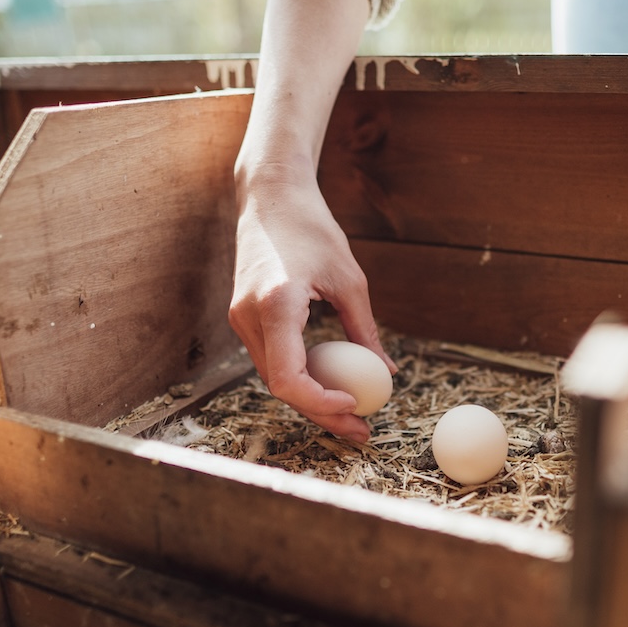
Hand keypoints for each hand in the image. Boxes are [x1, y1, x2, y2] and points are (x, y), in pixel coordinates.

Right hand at [229, 167, 395, 441]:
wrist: (271, 196)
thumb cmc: (313, 229)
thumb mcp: (350, 280)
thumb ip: (364, 330)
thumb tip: (387, 372)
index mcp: (276, 305)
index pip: (288, 378)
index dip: (321, 402)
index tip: (356, 406)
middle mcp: (249, 317)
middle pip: (281, 387)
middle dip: (322, 413)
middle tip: (361, 430)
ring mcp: (241, 319)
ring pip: (274, 378)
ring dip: (311, 399)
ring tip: (352, 414)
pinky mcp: (243, 318)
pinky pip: (272, 360)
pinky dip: (300, 377)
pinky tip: (330, 385)